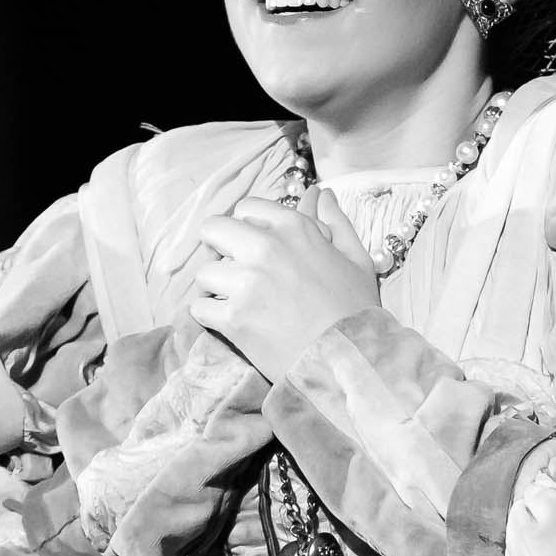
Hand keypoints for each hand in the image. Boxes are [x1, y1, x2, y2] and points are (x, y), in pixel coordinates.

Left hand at [187, 189, 379, 382]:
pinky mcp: (232, 318)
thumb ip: (336, 222)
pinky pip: (199, 307)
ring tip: (236, 301)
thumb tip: (323, 194)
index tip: (253, 246)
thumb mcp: (356, 260)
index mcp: (293, 228)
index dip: (246, 227)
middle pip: (212, 229)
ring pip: (204, 272)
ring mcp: (245, 283)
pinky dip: (210, 316)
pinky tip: (232, 322)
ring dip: (215, 286)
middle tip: (234, 270)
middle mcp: (264, 248)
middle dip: (219, 248)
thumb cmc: (355, 311)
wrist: (349, 360)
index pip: (245, 208)